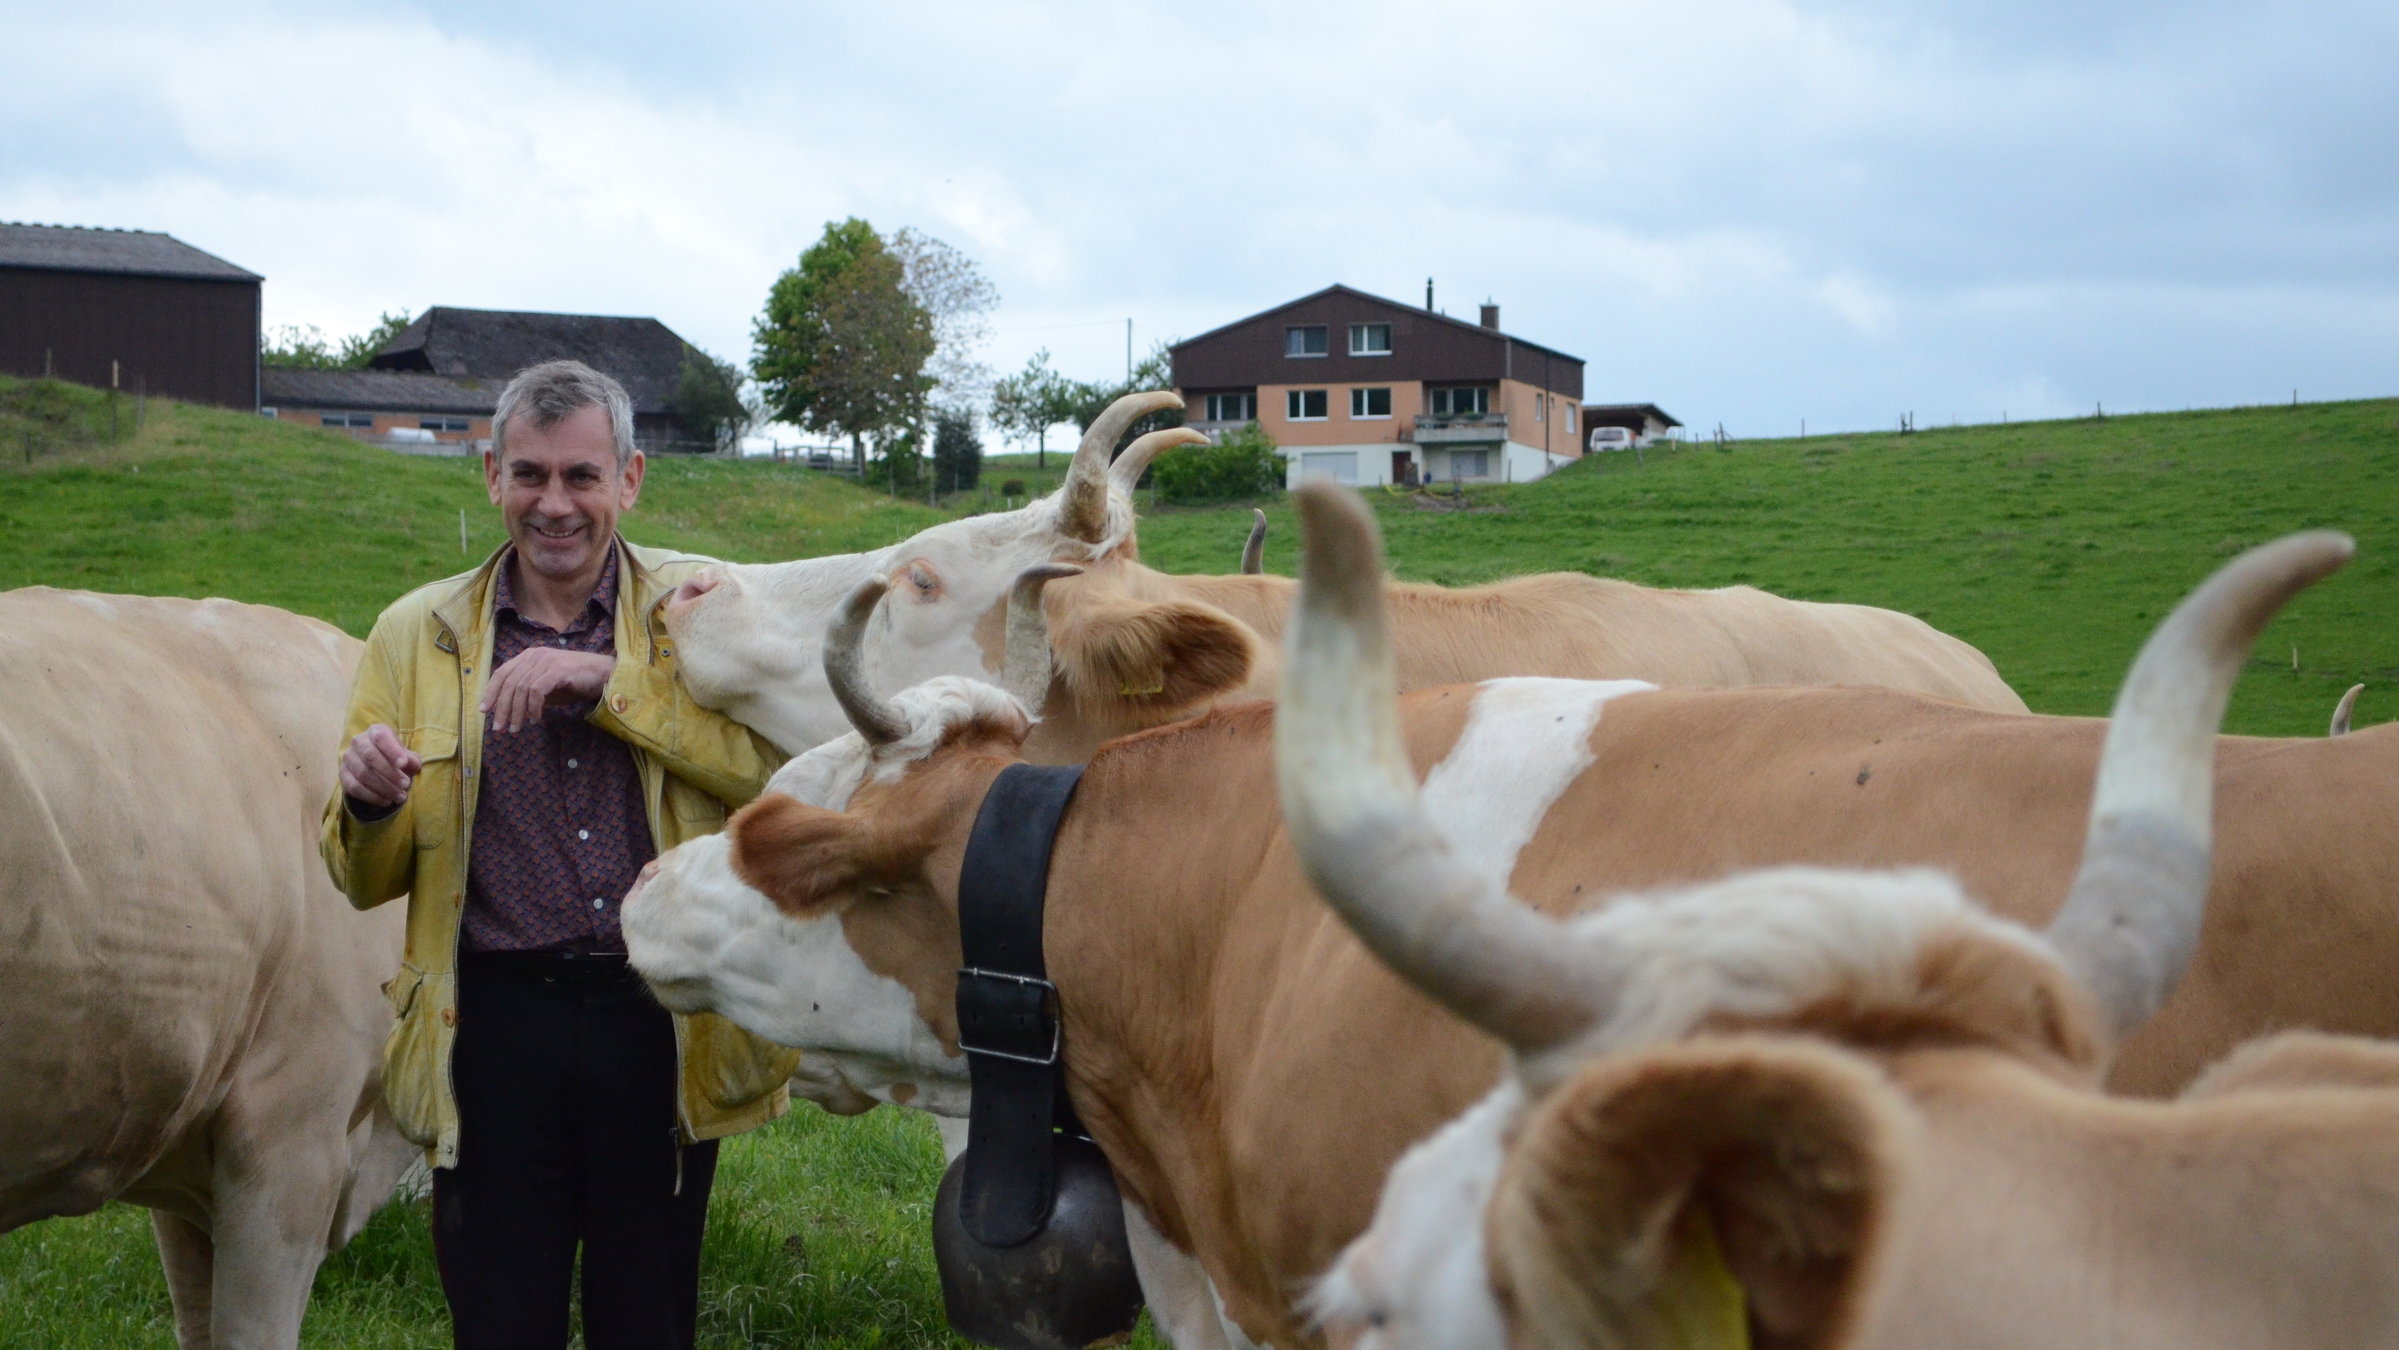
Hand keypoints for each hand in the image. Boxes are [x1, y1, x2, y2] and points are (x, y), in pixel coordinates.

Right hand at [342, 723, 422, 807]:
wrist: (376, 766)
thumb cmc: (395, 757)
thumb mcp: (406, 756)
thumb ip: (410, 759)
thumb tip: (411, 764)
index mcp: (376, 731)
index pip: (381, 737)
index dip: (392, 750)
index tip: (403, 764)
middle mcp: (358, 742)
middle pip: (370, 756)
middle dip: (389, 772)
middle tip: (405, 784)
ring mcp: (348, 758)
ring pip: (363, 774)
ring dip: (383, 787)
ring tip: (400, 796)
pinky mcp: (343, 775)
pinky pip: (355, 787)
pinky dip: (372, 796)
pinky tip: (386, 801)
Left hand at [481, 647, 614, 733]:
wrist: (604, 675)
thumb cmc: (574, 682)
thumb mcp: (545, 686)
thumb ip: (527, 692)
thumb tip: (505, 709)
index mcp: (529, 656)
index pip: (501, 672)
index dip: (491, 692)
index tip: (484, 711)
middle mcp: (535, 655)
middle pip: (509, 683)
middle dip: (502, 708)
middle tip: (499, 728)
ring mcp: (547, 661)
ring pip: (521, 689)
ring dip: (516, 712)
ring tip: (516, 729)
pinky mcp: (558, 670)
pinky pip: (537, 691)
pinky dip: (533, 708)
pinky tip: (536, 719)